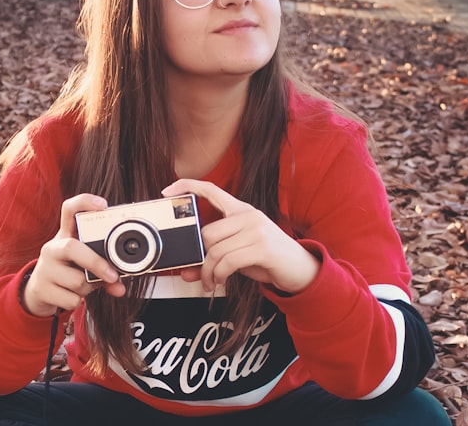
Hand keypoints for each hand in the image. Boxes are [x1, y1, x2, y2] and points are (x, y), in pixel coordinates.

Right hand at [22, 194, 125, 316]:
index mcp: (66, 235)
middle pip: (72, 247)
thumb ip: (105, 272)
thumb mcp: (85, 266)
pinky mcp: (41, 288)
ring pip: (77, 280)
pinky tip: (72, 296)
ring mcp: (44, 267)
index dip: (85, 202)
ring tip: (83, 287)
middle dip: (96, 262)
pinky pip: (71, 299)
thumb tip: (120, 287)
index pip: (70, 209)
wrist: (38, 293)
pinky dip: (78, 301)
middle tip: (112, 275)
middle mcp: (53, 247)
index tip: (103, 205)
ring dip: (88, 289)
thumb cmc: (68, 271)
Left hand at [162, 179, 320, 293]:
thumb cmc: (267, 258)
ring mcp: (256, 229)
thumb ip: (214, 258)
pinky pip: (227, 262)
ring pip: (215, 249)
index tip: (167, 191)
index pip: (210, 190)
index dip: (187, 186)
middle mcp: (248, 215)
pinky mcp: (262, 247)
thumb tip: (186, 272)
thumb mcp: (238, 254)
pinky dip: (219, 275)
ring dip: (209, 272)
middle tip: (203, 274)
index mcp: (241, 210)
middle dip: (201, 258)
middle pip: (207, 232)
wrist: (301, 269)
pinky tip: (221, 281)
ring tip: (212, 281)